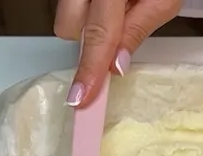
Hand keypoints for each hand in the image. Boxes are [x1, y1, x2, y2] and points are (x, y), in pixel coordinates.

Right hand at [54, 0, 181, 107]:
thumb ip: (138, 29)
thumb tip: (116, 67)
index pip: (97, 34)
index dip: (89, 69)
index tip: (80, 98)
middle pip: (67, 26)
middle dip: (89, 38)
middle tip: (120, 24)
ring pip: (65, 14)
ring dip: (88, 21)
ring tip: (118, 5)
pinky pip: (70, 2)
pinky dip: (88, 8)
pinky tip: (109, 0)